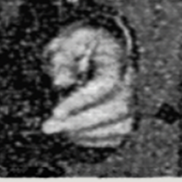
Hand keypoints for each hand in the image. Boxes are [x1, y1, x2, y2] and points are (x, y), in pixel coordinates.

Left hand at [41, 23, 134, 148]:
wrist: (94, 49)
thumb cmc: (79, 46)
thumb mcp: (66, 43)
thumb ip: (63, 59)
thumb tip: (62, 81)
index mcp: (116, 56)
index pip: (106, 83)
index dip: (82, 101)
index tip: (56, 112)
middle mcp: (130, 79)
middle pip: (118, 107)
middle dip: (81, 122)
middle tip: (49, 127)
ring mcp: (132, 98)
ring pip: (121, 125)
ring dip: (86, 132)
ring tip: (59, 127)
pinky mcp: (127, 116)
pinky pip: (117, 136)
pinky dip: (93, 138)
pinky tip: (73, 132)